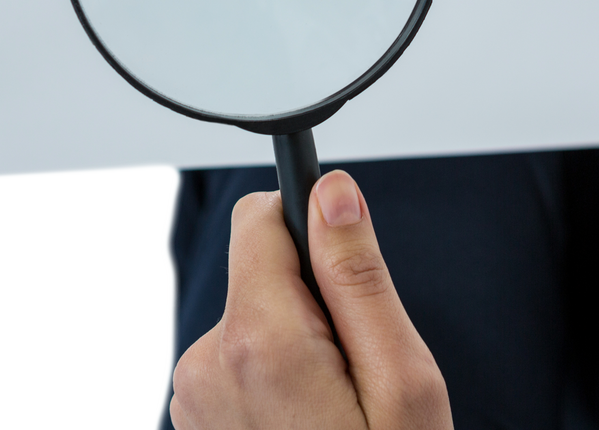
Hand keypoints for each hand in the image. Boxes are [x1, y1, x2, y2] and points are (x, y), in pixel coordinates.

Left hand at [169, 170, 454, 429]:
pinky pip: (243, 359)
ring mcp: (197, 397)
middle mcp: (208, 363)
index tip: (345, 264)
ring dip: (299, 340)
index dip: (315, 228)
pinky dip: (279, 374)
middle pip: (262, 268)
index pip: (262, 218)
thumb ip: (359, 275)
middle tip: (357, 364)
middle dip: (314, 295)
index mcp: (260, 342)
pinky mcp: (201, 418)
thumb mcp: (401, 378)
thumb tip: (331, 192)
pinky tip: (310, 421)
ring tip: (335, 405)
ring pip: (256, 314)